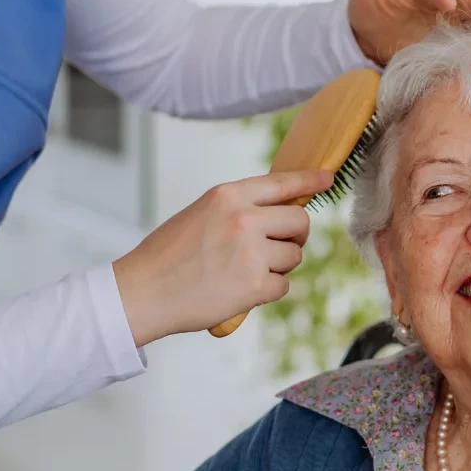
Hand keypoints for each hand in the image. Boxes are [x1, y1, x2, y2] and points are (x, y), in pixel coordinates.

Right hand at [112, 170, 332, 346]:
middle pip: (299, 222)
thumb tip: (277, 213)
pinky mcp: (255, 285)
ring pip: (293, 256)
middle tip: (275, 248)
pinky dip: (267, 290)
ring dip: (278, 266)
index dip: (309, 180)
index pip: (281, 183)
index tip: (327, 178)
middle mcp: (243, 219)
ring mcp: (251, 252)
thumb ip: (237, 209)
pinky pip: (283, 285)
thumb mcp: (200, 214)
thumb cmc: (167, 256)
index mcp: (227, 196)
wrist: (143, 292)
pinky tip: (240, 290)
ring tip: (244, 272)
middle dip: (294, 236)